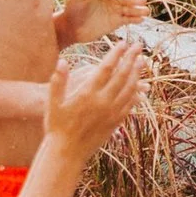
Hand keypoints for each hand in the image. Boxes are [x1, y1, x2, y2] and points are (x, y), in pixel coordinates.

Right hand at [46, 37, 149, 158]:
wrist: (67, 153)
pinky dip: (136, 93)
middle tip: (139, 46)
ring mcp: (111, 113)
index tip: (123, 43)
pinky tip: (140, 87)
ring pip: (130, 89)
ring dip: (137, 73)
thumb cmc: (57, 127)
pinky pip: (130, 105)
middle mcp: (103, 102)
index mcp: (87, 94)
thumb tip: (61, 61)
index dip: (116, 54)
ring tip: (142, 61)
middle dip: (132, 59)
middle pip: (122, 76)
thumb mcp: (53, 104)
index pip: (106, 69)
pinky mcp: (115, 122)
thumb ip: (57, 82)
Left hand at [58, 0, 146, 47]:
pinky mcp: (116, 22)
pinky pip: (127, 19)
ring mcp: (114, 10)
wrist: (70, 27)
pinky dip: (134, 19)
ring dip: (138, 9)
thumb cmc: (72, 8)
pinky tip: (141, 20)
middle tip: (142, 1)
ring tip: (146, 11)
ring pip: (129, 8)